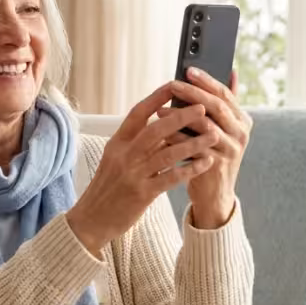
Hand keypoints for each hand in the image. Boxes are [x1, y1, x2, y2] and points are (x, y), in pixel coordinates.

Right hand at [66, 83, 220, 253]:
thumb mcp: (115, 159)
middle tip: (203, 107)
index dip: (157, 98)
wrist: (91, 219)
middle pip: (156, 129)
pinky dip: (190, 168)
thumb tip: (161, 123)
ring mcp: (133, 174)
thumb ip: (136, 142)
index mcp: (117, 143)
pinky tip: (206, 163)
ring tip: (213, 135)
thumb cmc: (107, 188)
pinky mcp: (142, 194)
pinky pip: (171, 177)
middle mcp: (124, 155)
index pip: (138, 113)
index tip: (175, 85)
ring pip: (168, 153)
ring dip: (193, 142)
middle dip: (182, 117)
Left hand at [157, 68, 251, 228]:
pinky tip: (162, 132)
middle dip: (193, 93)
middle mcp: (241, 133)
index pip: (225, 94)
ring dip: (180, 116)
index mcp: (243, 120)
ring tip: (161, 109)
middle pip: (216, 106)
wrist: (215, 194)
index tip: (188, 70)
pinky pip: (193, 147)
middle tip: (173, 84)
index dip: (207, 81)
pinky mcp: (216, 165)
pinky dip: (177, 138)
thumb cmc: (214, 155)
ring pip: (205, 126)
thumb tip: (231, 71)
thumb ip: (226, 103)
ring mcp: (231, 150)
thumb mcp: (224, 129)